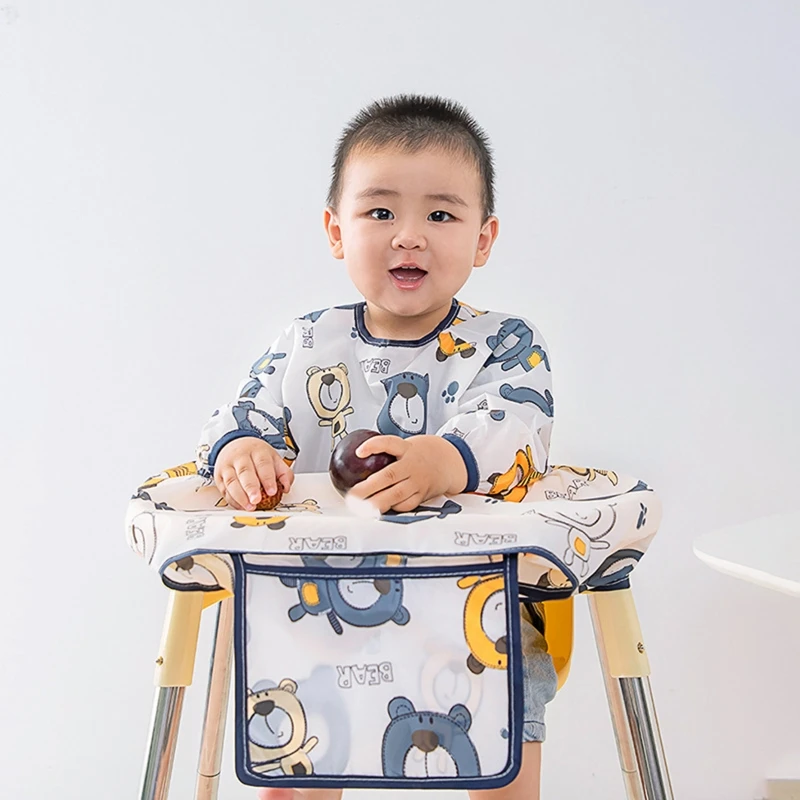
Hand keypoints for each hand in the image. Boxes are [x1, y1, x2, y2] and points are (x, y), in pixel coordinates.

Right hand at [214, 437, 293, 510]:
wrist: (236, 445)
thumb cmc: (256, 455)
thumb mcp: (274, 458)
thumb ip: (284, 473)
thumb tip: (286, 487)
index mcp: (257, 451)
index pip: (263, 464)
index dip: (267, 479)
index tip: (272, 491)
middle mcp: (241, 457)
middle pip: (245, 472)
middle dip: (251, 488)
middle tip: (257, 500)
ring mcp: (228, 466)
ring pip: (231, 481)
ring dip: (240, 496)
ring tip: (249, 506)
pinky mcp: (219, 476)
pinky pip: (224, 489)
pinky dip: (232, 500)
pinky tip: (240, 506)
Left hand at [347, 434, 467, 512]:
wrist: (450, 462)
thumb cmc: (421, 454)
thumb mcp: (406, 447)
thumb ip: (387, 452)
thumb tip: (356, 458)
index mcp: (406, 449)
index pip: (389, 443)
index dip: (373, 446)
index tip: (359, 452)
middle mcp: (412, 465)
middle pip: (388, 476)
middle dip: (368, 487)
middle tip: (352, 495)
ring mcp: (418, 481)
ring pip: (396, 495)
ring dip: (377, 503)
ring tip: (362, 508)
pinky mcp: (422, 495)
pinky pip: (406, 504)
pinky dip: (393, 508)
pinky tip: (380, 511)